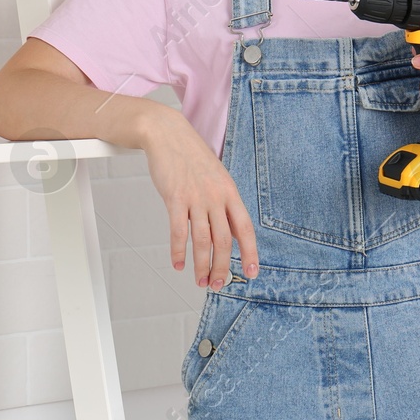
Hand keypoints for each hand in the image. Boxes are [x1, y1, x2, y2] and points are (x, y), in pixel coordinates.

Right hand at [138, 105, 259, 287]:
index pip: (245, 228)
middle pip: (224, 241)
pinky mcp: (175, 198)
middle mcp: (216, 196)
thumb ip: (223, 203)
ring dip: (202, 265)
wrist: (168, 134)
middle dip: (222, 267)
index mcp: (230, 192)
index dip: (250, 253)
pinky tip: (178, 264)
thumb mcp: (216, 177)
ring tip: (200, 281)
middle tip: (217, 285)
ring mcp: (196, 197)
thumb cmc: (191, 157)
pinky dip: (178, 252)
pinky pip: (178, 231)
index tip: (251, 273)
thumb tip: (228, 232)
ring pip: (203, 241)